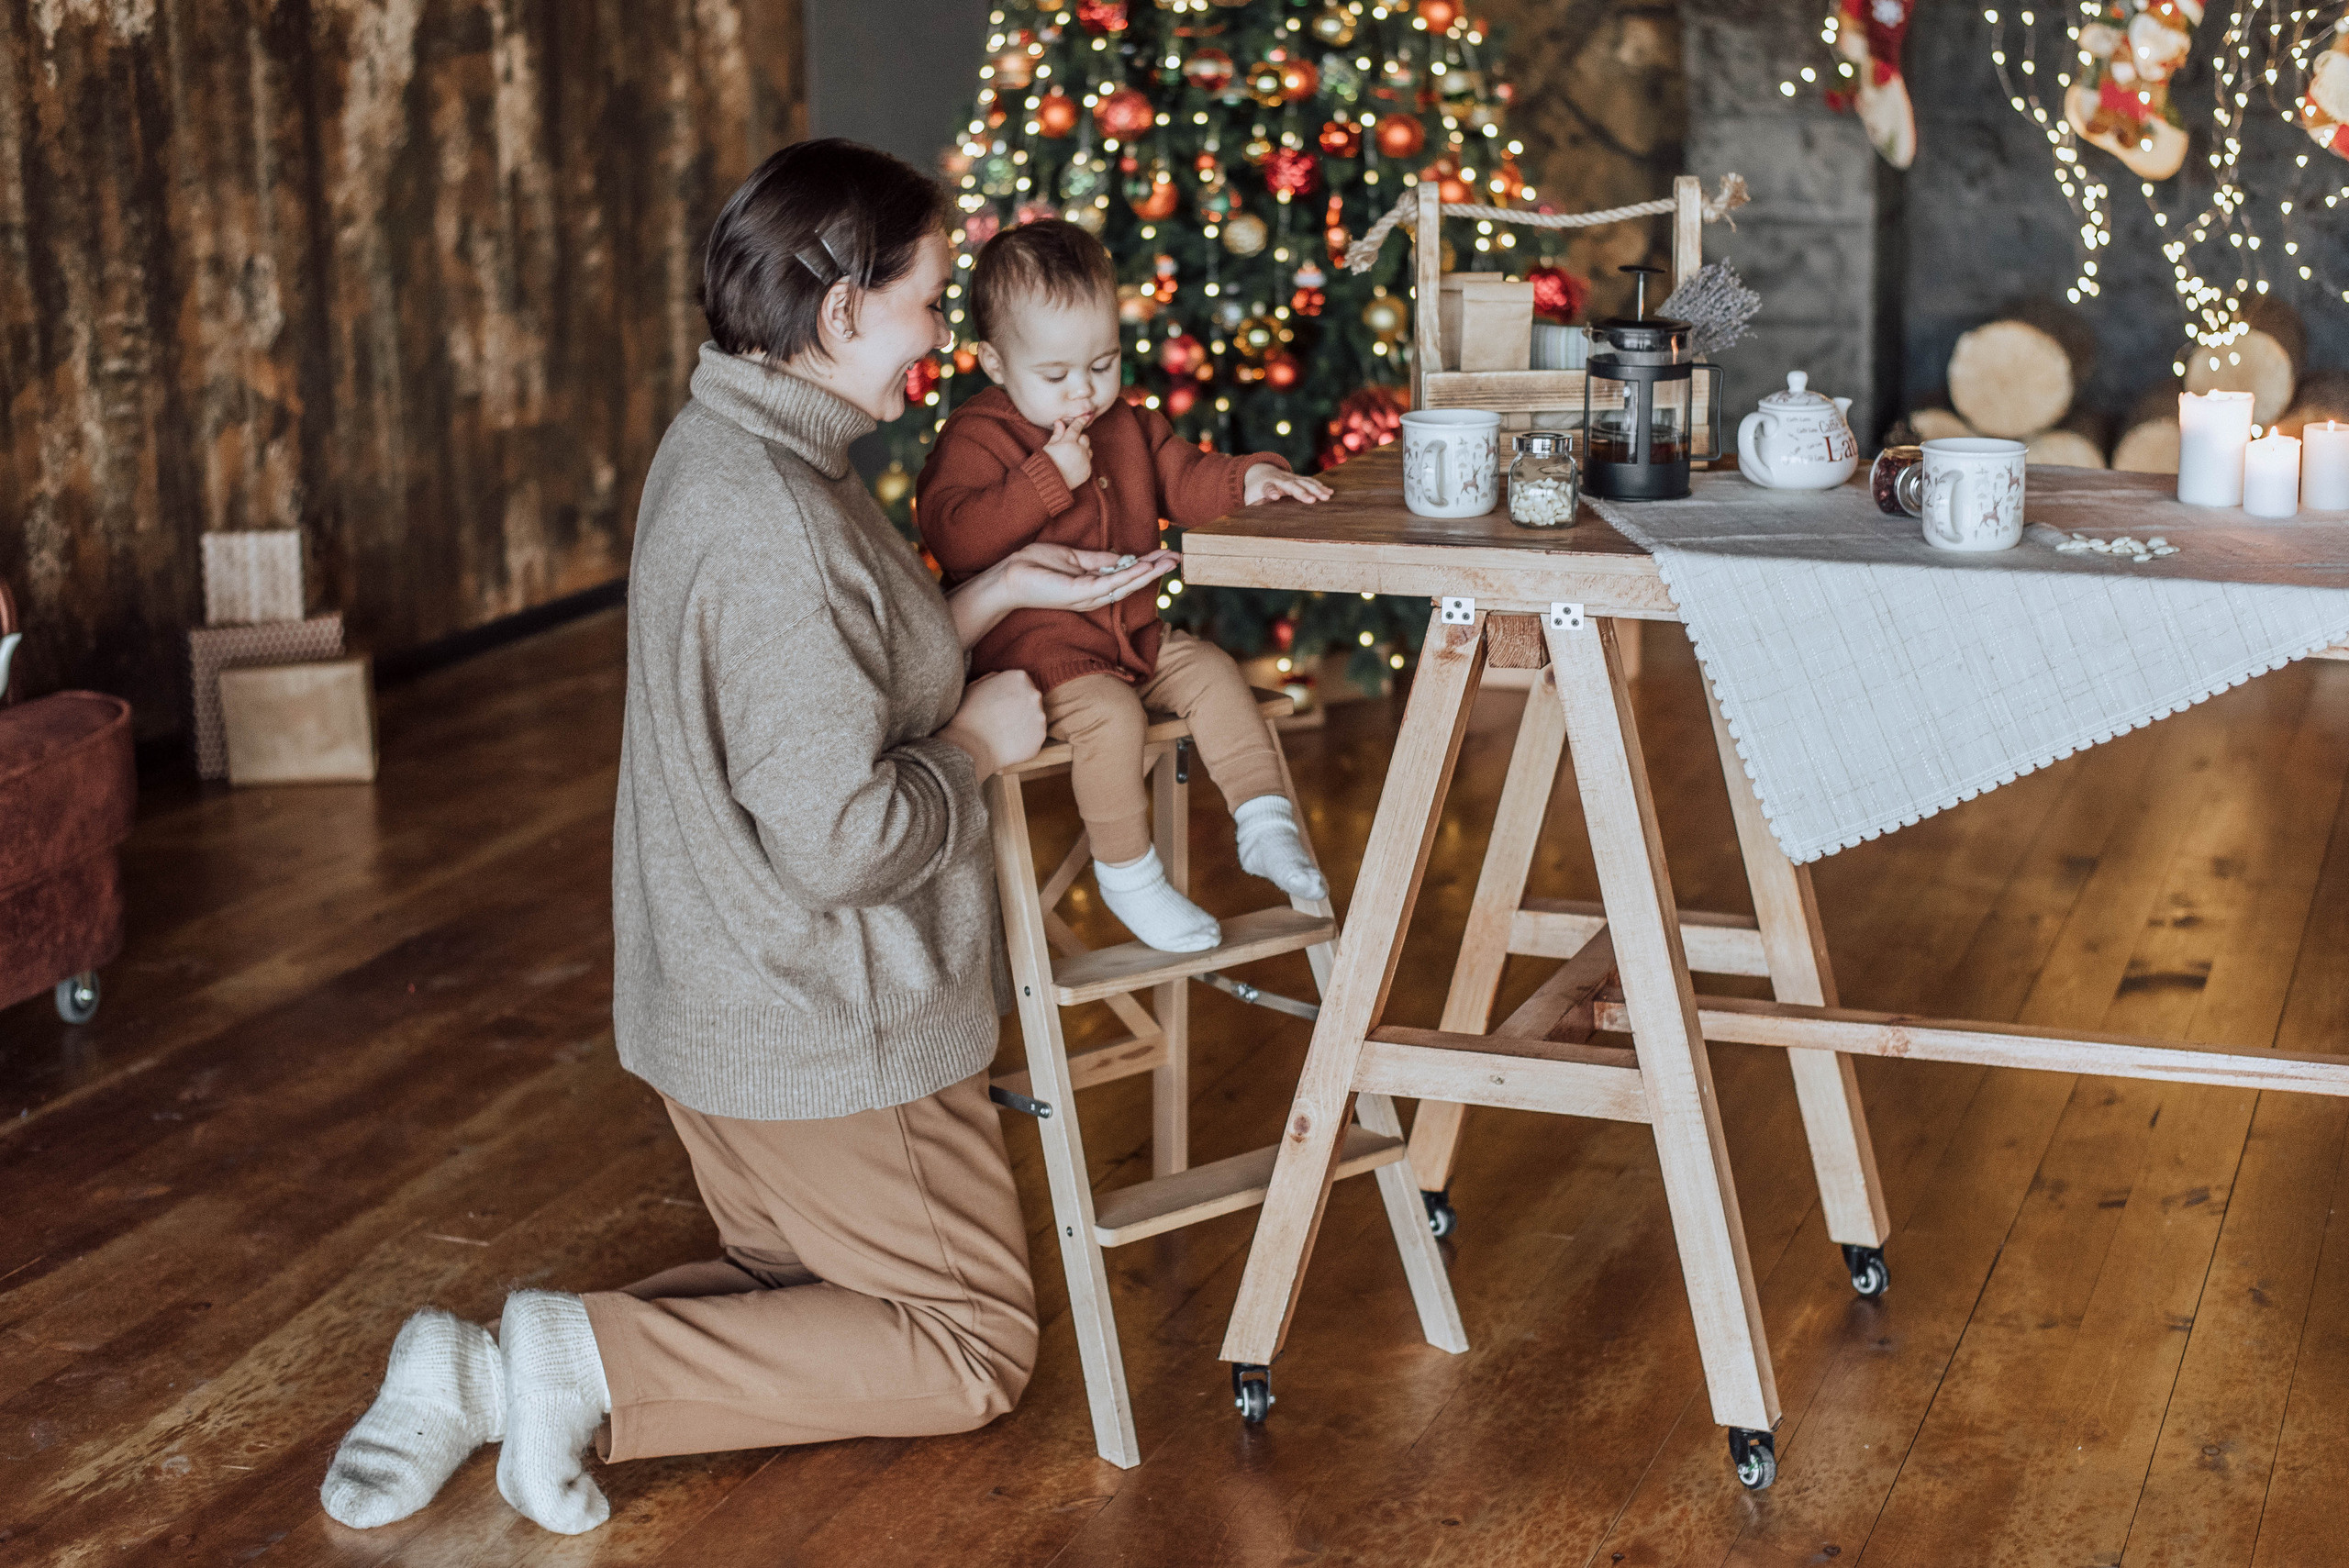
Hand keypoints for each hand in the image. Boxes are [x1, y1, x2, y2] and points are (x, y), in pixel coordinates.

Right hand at [941, 670, 1045, 777]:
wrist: (968, 747)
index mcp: (1019, 678)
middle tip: (1003, 721)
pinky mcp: (1040, 737)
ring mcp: (1039, 716)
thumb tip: (1000, 679)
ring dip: (1023, 724)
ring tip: (1004, 733)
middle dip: (1020, 709)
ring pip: (1034, 719)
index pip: (1022, 684)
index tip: (1002, 705)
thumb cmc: (967, 715)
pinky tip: (1009, 743)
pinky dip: (1024, 741)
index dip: (1012, 695)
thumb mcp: (975, 686)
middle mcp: (1034, 694)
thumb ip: (994, 679)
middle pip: (1031, 700)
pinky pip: (1034, 737)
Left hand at [999, 542, 1177, 611]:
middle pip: (1131, 581)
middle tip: (1179, 559)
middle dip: (1156, 569)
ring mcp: (1086, 595)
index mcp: (1092, 581)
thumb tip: (1122, 556)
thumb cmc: (1035, 565)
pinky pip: (1108, 584)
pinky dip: (1127, 576)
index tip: (1168, 554)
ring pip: (1124, 585)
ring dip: (1147, 573)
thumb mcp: (1071, 556)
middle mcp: (1093, 592)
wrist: (1008, 577)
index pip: (1125, 572)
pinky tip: (1143, 568)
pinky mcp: (1078, 593)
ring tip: (1168, 563)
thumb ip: (1097, 559)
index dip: (1148, 563)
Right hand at [1044, 418, 1093, 488]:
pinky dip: (1083, 461)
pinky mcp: (1088, 471)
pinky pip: (1088, 462)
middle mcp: (1079, 451)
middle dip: (1079, 438)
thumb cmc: (1045, 463)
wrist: (1049, 484)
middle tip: (1071, 442)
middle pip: (1085, 438)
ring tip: (1072, 454)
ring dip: (1083, 449)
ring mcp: (1085, 462)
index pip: (1076, 428)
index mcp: (1068, 443)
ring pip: (1089, 449)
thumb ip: (1057, 434)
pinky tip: (1073, 464)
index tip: (1084, 416)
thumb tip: (1060, 422)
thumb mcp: (1049, 447)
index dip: (1080, 421)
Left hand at [1244, 464, 1332, 505]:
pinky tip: (1329, 492)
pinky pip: (1310, 481)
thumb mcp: (1250, 498)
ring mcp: (1290, 478)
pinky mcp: (1298, 478)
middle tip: (1312, 500)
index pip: (1268, 488)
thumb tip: (1250, 520)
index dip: (1271, 492)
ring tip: (1326, 497)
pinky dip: (1320, 486)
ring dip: (1316, 489)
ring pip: (1304, 482)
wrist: (1260, 471)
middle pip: (1291, 485)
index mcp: (1266, 485)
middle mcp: (1280, 480)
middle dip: (1302, 492)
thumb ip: (1252, 507)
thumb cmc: (1255, 490)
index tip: (1275, 497)